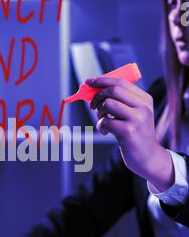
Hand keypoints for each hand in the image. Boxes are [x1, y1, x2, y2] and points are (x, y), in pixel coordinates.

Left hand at [87, 76, 173, 191]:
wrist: (147, 157)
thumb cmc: (135, 133)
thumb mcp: (134, 114)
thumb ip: (120, 101)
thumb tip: (94, 89)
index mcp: (145, 99)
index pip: (121, 82)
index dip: (102, 80)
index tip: (88, 81)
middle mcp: (143, 107)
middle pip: (113, 90)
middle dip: (98, 96)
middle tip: (93, 105)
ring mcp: (137, 119)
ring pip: (108, 104)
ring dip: (99, 112)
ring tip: (102, 120)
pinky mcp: (129, 132)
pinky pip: (106, 122)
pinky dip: (100, 126)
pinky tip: (105, 132)